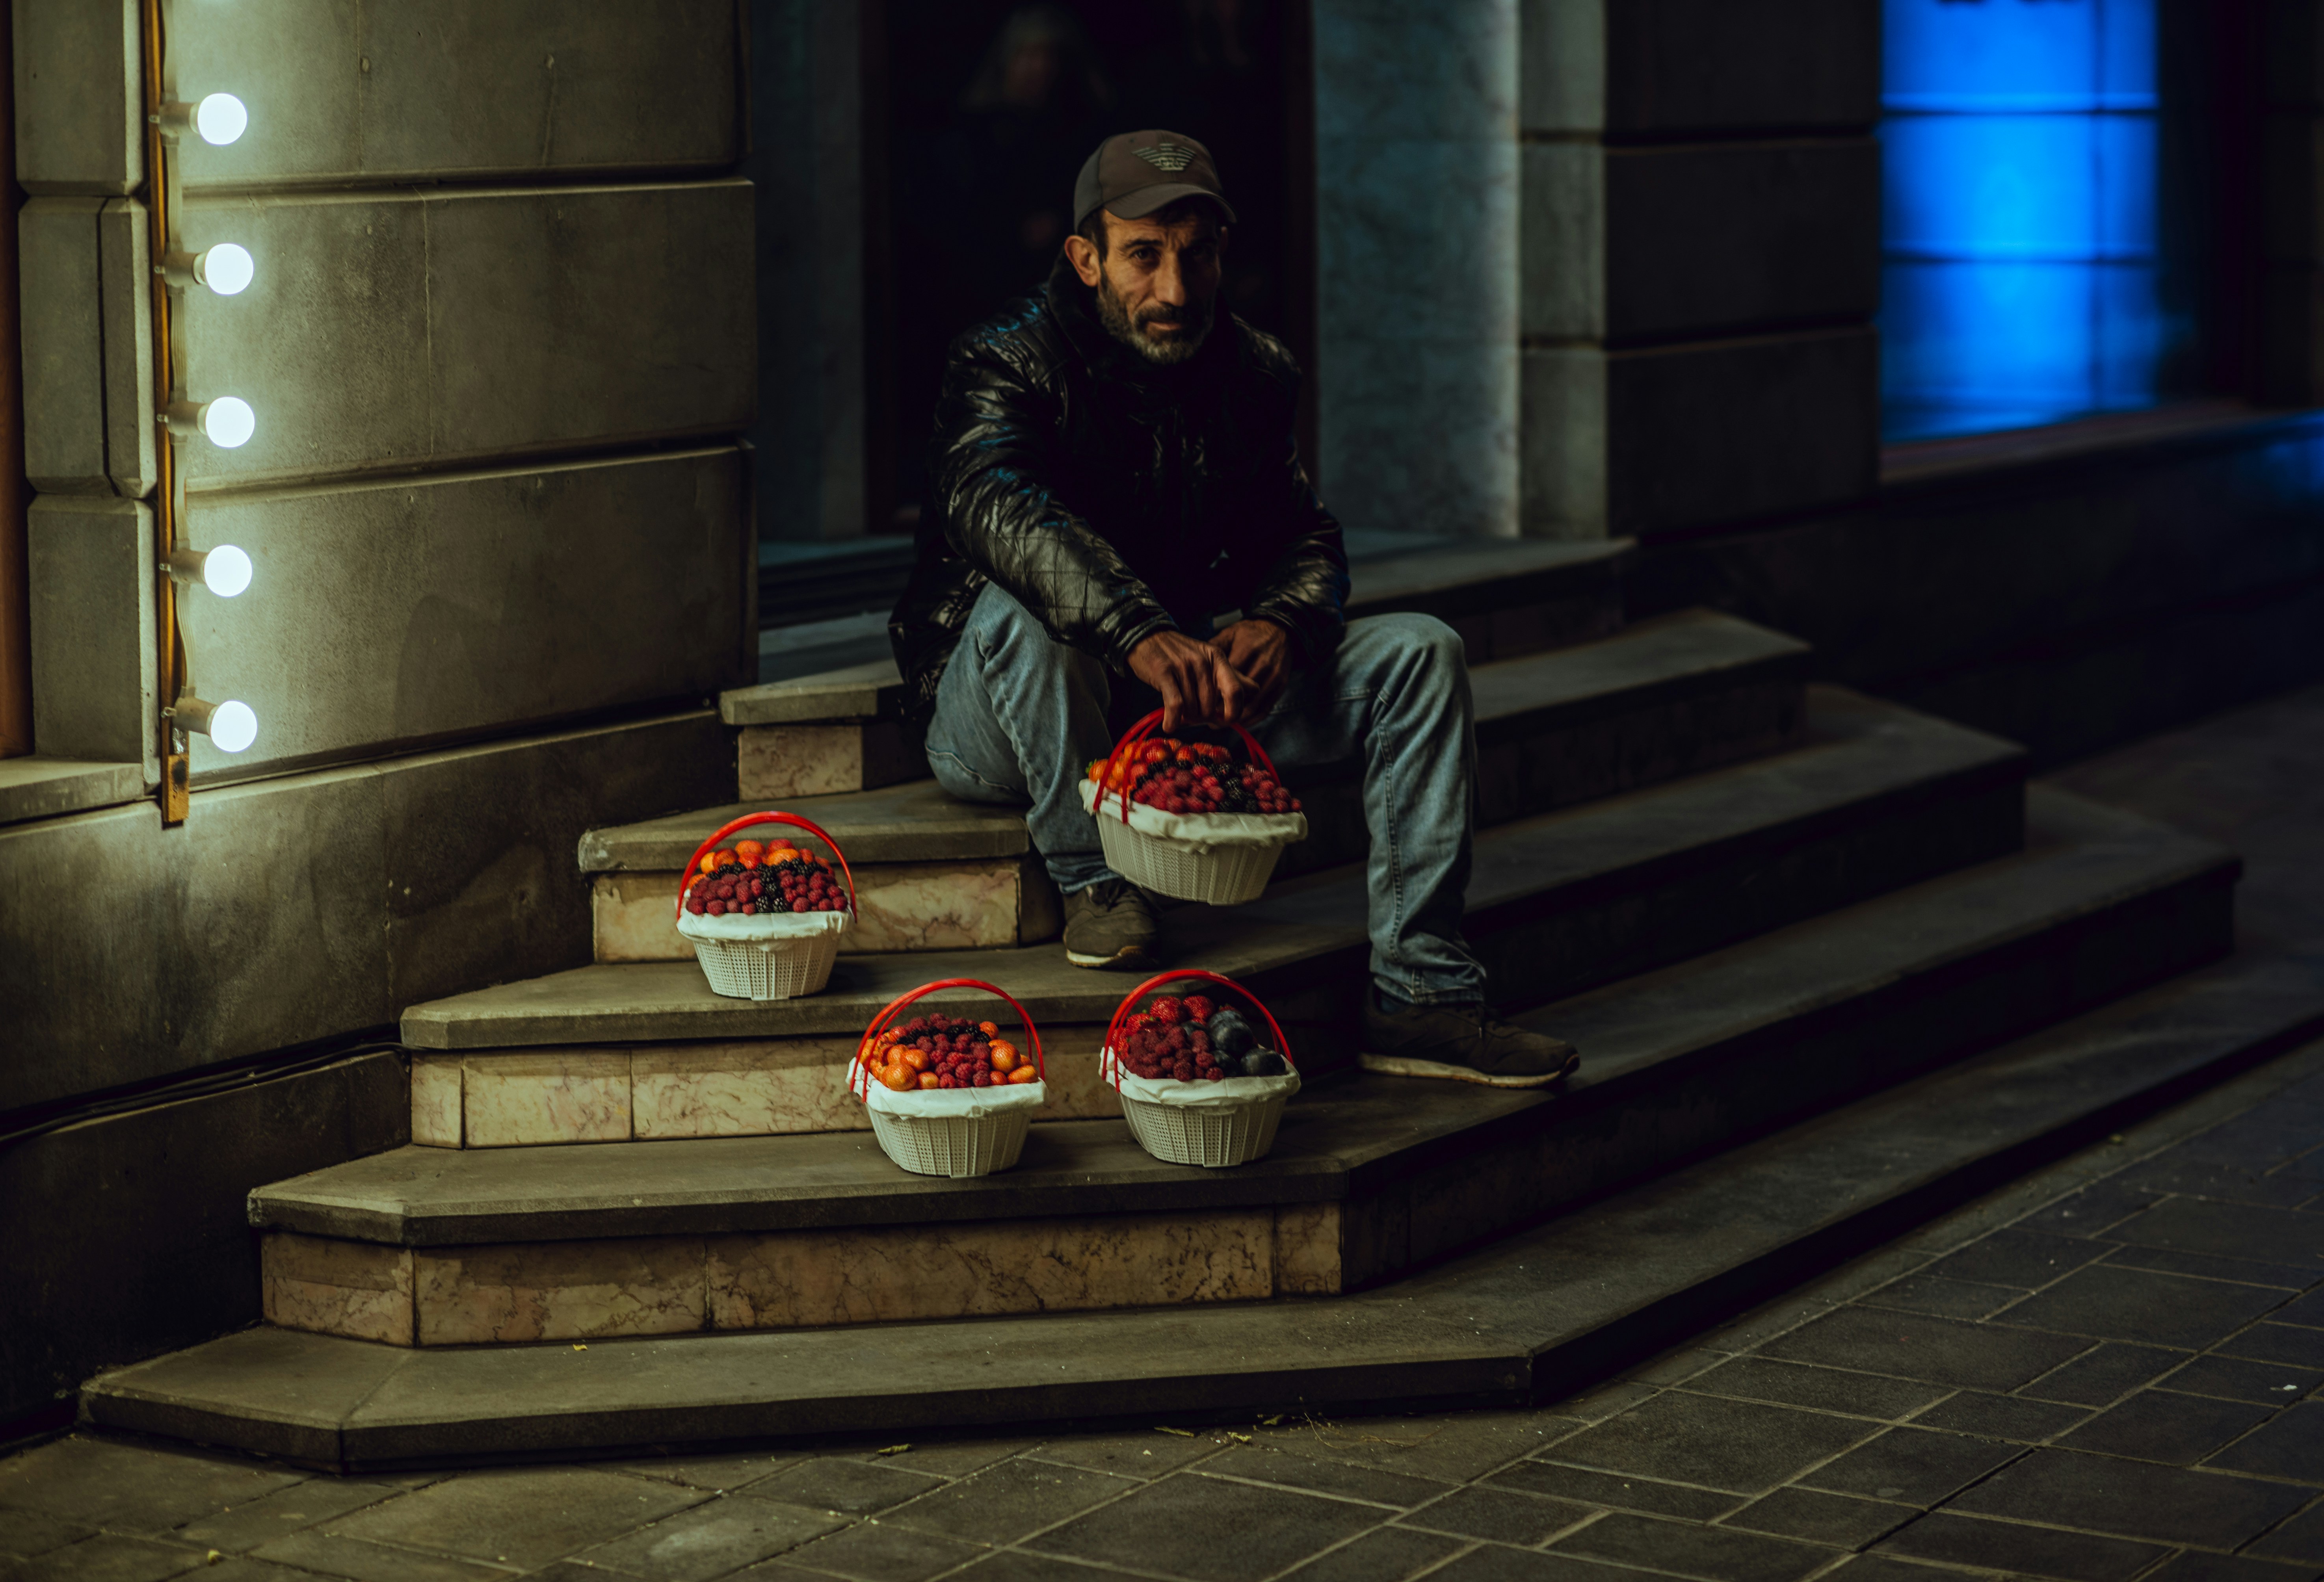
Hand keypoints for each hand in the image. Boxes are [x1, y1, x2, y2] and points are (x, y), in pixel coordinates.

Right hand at [1129, 629, 1255, 730]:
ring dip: (1185, 718)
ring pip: (1192, 708)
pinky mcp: (1164, 672)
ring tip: (1179, 713)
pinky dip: (1173, 720)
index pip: (1236, 691)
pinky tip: (1169, 725)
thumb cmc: (1178, 654)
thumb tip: (1255, 690)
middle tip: (1192, 715)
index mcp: (1218, 659)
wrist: (1146, 637)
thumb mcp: (1209, 659)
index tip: (1225, 720)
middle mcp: (1203, 662)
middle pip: (1211, 707)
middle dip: (1201, 718)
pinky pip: (1175, 705)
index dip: (1234, 712)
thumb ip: (1231, 676)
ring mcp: (1183, 666)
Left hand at [1209, 620, 1291, 718]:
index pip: (1226, 680)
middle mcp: (1261, 665)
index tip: (1200, 702)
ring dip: (1235, 718)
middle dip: (1221, 709)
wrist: (1280, 630)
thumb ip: (1214, 648)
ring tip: (1220, 721)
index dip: (1212, 694)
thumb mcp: (1230, 634)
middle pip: (1238, 696)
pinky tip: (1238, 721)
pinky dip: (1250, 720)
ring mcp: (1273, 677)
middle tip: (1206, 717)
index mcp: (1246, 651)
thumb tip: (1196, 666)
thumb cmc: (1251, 633)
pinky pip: (1264, 710)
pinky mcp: (1281, 686)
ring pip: (1251, 707)